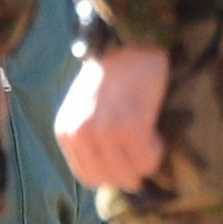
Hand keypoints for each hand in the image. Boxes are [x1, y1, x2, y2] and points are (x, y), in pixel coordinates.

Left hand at [51, 45, 167, 193]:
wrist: (134, 44)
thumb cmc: (113, 78)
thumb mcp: (84, 109)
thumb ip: (88, 140)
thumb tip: (109, 178)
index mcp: (66, 130)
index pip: (88, 177)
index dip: (111, 173)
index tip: (126, 159)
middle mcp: (81, 133)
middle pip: (110, 180)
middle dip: (130, 170)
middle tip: (141, 148)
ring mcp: (104, 130)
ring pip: (130, 175)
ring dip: (145, 160)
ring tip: (148, 137)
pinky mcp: (130, 126)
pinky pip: (148, 160)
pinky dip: (157, 150)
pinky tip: (155, 131)